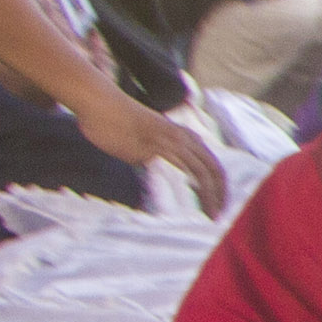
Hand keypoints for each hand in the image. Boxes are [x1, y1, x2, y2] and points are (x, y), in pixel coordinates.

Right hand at [74, 91, 226, 210]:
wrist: (100, 104)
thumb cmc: (117, 122)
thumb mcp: (145, 142)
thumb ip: (156, 157)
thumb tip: (156, 172)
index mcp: (185, 135)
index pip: (212, 164)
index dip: (219, 186)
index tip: (218, 205)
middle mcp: (183, 137)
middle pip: (213, 169)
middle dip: (220, 195)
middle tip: (218, 216)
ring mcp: (170, 141)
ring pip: (201, 171)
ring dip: (209, 196)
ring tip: (211, 216)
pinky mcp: (154, 148)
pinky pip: (179, 169)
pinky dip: (190, 188)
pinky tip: (193, 205)